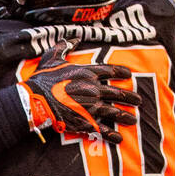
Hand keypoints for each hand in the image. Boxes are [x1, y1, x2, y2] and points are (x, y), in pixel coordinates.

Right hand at [20, 40, 141, 143]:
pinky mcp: (84, 122)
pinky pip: (102, 129)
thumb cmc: (42, 78)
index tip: (129, 75)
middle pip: (117, 93)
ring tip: (134, 120)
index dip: (121, 73)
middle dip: (130, 97)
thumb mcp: (52, 57)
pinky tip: (119, 138)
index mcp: (86, 73)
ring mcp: (90, 107)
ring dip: (125, 116)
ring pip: (114, 112)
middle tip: (139, 101)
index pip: (110, 71)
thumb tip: (73, 37)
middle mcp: (93, 89)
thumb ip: (64, 46)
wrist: (35, 100)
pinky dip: (111, 135)